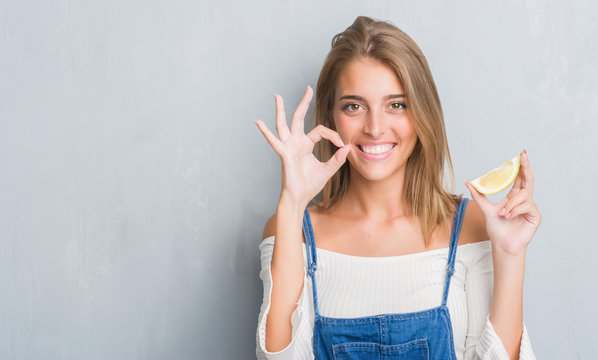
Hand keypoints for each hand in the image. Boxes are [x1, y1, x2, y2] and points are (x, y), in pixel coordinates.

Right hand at [254, 86, 350, 207]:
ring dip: (280, 110)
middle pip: (299, 118)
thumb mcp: (328, 170)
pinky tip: (258, 122)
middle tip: (308, 88)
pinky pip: (274, 141)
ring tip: (277, 96)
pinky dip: (265, 132)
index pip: (320, 131)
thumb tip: (348, 148)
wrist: (300, 197)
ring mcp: (288, 147)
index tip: (342, 144)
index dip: (333, 135)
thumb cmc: (310, 184)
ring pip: (283, 124)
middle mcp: (296, 143)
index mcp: (306, 145)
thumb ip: (337, 159)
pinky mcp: (284, 154)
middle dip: (303, 103)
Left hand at [465, 150, 541, 256]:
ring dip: (510, 203)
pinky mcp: (535, 216)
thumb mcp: (485, 209)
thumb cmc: (496, 228)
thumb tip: (468, 182)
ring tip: (502, 213)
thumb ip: (478, 195)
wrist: (502, 244)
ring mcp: (530, 208)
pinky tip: (508, 216)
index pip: (519, 178)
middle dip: (525, 167)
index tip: (520, 154)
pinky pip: (526, 206)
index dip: (520, 167)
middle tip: (523, 156)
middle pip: (528, 180)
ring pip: (523, 195)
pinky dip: (514, 210)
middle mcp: (524, 200)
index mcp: (514, 197)